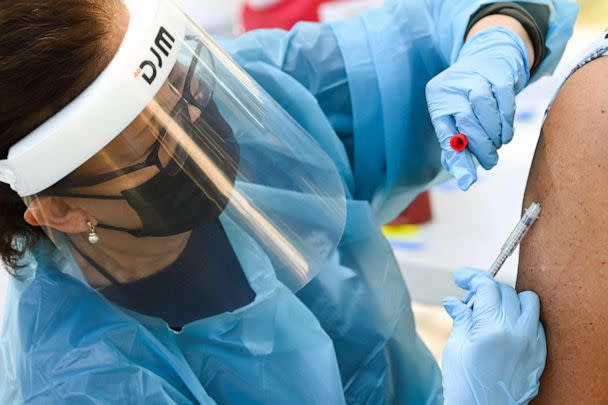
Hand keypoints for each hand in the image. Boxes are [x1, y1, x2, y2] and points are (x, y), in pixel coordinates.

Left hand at [426, 27, 529, 189]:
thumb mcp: (455, 120)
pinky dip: (507, 122)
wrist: (490, 59)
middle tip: (490, 161)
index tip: (468, 180)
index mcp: (438, 98)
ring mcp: (476, 76)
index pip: (445, 132)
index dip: (457, 157)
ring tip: (498, 144)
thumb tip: (465, 181)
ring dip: (494, 134)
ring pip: (485, 108)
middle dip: (480, 146)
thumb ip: (457, 149)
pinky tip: (506, 132)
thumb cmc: (468, 100)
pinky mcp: (498, 73)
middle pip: (465, 120)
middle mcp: (452, 85)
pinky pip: (505, 100)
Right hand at [442, 268, 545, 404]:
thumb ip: (461, 318)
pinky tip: (504, 325)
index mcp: (493, 328)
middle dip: (485, 288)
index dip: (472, 277)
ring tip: (490, 310)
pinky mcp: (539, 354)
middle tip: (469, 299)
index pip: (487, 286)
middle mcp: (518, 332)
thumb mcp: (456, 347)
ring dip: (508, 298)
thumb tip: (454, 300)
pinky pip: (535, 322)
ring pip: (528, 301)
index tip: (460, 277)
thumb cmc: (465, 383)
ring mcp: (532, 343)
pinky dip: (521, 316)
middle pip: (506, 290)